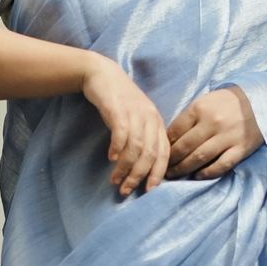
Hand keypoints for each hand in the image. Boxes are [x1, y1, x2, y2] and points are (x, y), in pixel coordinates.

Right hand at [80, 55, 170, 195]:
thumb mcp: (138, 119)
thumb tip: (143, 168)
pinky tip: (110, 158)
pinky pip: (121, 133)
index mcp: (157, 123)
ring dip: (125, 167)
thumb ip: (143, 139)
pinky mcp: (118, 109)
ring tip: (115, 180)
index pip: (164, 153)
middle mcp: (150, 118)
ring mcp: (135, 113)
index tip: (149, 190)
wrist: (102, 74)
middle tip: (126, 190)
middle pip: (150, 154)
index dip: (158, 173)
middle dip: (139, 176)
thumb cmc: (120, 101)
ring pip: (136, 147)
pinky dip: (117, 148)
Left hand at [166, 85, 263, 178]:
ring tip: (175, 175)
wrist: (260, 101)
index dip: (165, 144)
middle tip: (164, 169)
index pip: (175, 131)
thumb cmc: (226, 103)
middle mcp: (213, 123)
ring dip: (184, 169)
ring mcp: (227, 137)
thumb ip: (188, 119)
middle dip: (171, 160)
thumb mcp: (204, 102)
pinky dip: (207, 173)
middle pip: (184, 147)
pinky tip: (197, 176)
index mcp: (200, 108)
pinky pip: (220, 165)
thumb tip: (169, 140)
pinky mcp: (240, 149)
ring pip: (199, 158)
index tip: (160, 152)